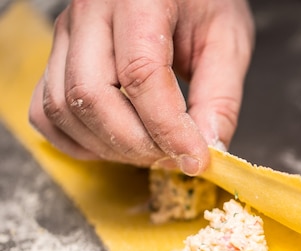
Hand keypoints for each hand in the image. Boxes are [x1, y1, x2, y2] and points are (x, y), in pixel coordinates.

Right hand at [29, 0, 253, 174]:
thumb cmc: (202, 2)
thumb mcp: (227, 42)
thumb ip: (220, 98)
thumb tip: (209, 149)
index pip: (141, 73)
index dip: (168, 128)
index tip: (195, 158)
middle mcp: (91, 11)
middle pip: (92, 95)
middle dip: (137, 144)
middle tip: (174, 157)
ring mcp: (66, 34)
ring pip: (63, 107)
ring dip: (108, 147)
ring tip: (151, 151)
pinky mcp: (57, 56)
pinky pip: (46, 111)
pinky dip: (78, 140)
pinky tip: (115, 144)